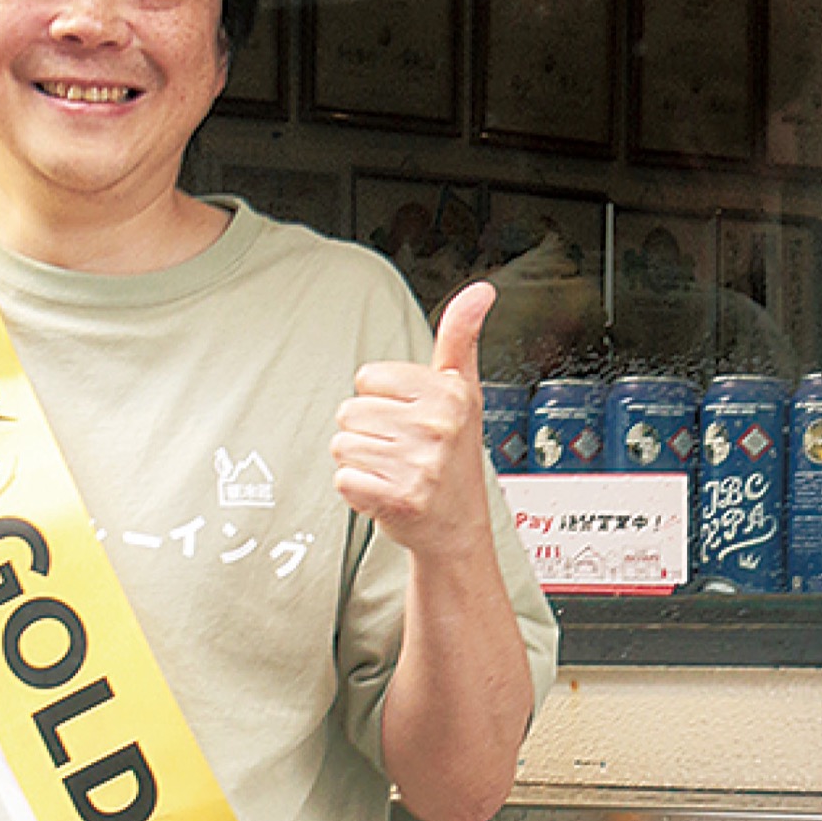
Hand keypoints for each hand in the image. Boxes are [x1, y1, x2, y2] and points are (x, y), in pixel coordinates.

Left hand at [331, 281, 495, 557]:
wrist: (457, 528)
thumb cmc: (454, 456)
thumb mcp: (462, 391)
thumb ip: (460, 337)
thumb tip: (479, 292)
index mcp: (448, 392)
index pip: (367, 378)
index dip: (382, 400)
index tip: (411, 419)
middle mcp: (436, 426)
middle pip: (350, 411)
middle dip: (369, 432)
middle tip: (403, 451)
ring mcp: (417, 464)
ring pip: (342, 445)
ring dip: (361, 462)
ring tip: (395, 472)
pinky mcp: (397, 498)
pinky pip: (343, 479)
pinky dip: (357, 490)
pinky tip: (386, 492)